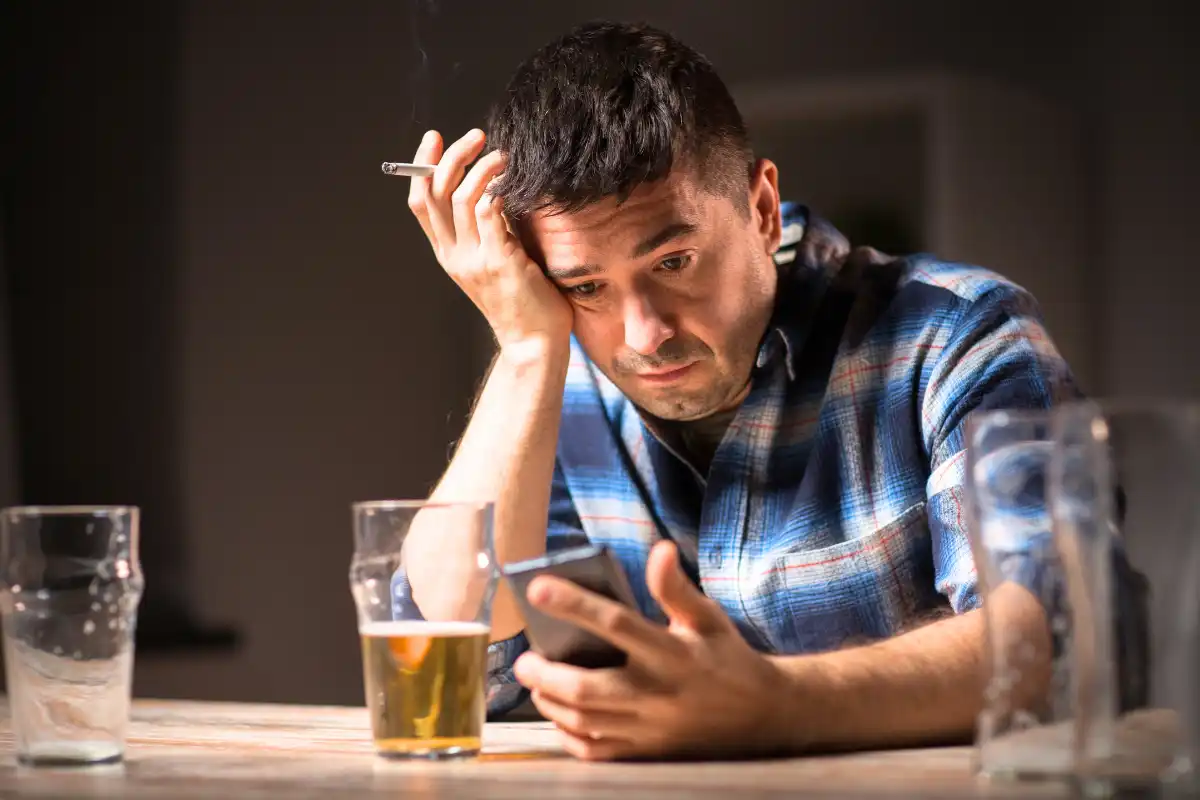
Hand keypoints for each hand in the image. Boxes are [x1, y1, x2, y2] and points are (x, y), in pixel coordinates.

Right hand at [407, 129, 572, 350]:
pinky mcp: (501, 262)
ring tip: (504, 155)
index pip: (420, 201)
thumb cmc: (521, 299)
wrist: (533, 342)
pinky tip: (513, 180)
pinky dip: (498, 189)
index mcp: (447, 254)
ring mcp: (475, 260)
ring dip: (483, 167)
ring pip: (464, 197)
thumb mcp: (493, 259)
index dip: (422, 165)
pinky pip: (491, 213)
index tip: (434, 137)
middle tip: (476, 136)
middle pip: (436, 192)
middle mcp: (454, 256)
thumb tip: (492, 186)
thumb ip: (486, 229)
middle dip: (452, 155)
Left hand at [513, 541, 792, 760]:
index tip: (537, 587)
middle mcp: (657, 693)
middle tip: (524, 659)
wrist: (762, 716)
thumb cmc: (727, 658)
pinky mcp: (646, 753)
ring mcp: (649, 729)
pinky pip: (596, 752)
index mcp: (672, 653)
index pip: (616, 623)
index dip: (574, 604)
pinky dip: (568, 735)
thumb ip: (677, 587)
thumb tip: (659, 549)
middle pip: (587, 688)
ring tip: (536, 683)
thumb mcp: (708, 617)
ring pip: (584, 722)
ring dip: (550, 702)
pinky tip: (560, 715)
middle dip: (545, 673)